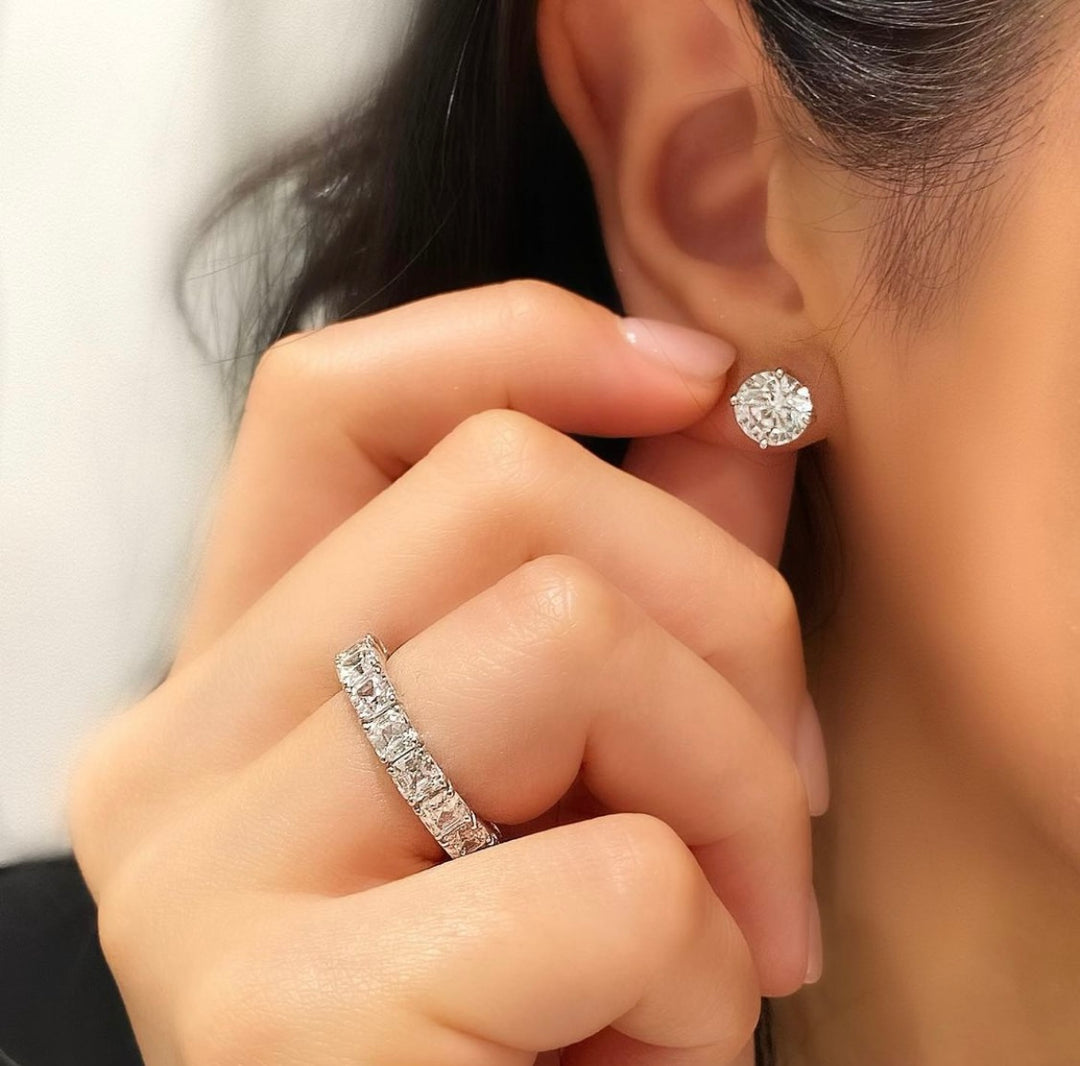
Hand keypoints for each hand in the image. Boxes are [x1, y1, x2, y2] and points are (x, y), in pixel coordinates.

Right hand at [69, 281, 825, 1065]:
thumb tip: (737, 411)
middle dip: (724, 610)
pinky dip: (699, 965)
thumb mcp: (583, 747)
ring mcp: (199, 876)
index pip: (329, 394)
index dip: (520, 338)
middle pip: (502, 488)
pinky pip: (598, 880)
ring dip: (730, 789)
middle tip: (775, 783)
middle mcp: (174, 744)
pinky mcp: (274, 1024)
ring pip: (563, 637)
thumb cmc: (538, 985)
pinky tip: (653, 1041)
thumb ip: (650, 556)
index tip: (693, 379)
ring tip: (733, 924)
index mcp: (234, 658)